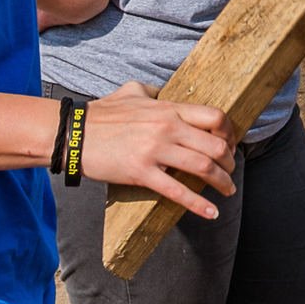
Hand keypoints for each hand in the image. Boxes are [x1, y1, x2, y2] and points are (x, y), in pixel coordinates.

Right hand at [80, 82, 237, 219]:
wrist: (74, 133)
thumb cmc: (102, 112)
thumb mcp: (133, 91)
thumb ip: (154, 91)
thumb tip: (164, 92)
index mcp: (169, 109)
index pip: (215, 117)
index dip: (230, 133)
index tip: (231, 144)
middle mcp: (168, 128)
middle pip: (215, 145)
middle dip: (229, 161)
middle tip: (231, 171)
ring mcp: (155, 151)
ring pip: (203, 167)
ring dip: (222, 181)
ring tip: (227, 190)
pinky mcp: (141, 173)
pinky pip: (177, 191)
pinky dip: (198, 204)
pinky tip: (211, 212)